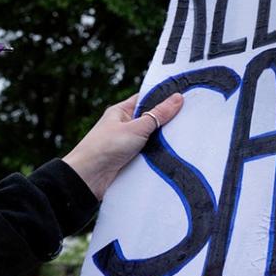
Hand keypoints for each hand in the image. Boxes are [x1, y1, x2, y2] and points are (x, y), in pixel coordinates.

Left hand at [62, 92, 184, 199]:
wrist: (87, 178)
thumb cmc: (104, 147)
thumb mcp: (136, 127)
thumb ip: (158, 114)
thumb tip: (177, 98)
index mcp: (121, 112)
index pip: (146, 99)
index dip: (163, 98)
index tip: (183, 97)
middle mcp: (124, 126)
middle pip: (151, 119)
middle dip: (166, 121)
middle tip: (187, 118)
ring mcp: (127, 143)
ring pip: (152, 137)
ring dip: (162, 140)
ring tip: (182, 136)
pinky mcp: (130, 159)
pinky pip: (149, 152)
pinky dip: (158, 153)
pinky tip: (171, 153)